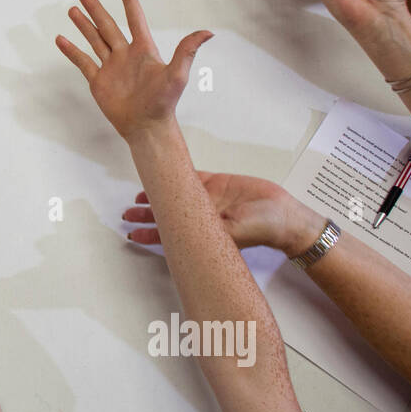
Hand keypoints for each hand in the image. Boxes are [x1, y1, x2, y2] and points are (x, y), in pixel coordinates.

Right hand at [55, 0, 211, 140]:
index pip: (134, 20)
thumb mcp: (177, 74)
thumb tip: (208, 32)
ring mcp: (111, 68)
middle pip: (108, 26)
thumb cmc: (164, 102)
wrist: (146, 127)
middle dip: (96, 9)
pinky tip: (61, 39)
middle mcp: (125, 55)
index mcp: (143, 50)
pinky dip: (71, 51)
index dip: (129, 2)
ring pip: (94, 41)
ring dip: (83, 25)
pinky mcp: (99, 81)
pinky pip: (83, 62)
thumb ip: (187, 50)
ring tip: (73, 10)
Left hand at [125, 172, 322, 255]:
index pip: (169, 236)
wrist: (283, 213)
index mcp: (202, 233)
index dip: (149, 234)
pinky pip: (191, 177)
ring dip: (156, 196)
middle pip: (166, 215)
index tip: (132, 235)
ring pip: (174, 195)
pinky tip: (161, 176)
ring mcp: (208, 199)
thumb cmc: (262, 229)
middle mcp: (201, 217)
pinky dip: (176, 175)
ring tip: (138, 198)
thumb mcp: (232, 234)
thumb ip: (209, 230)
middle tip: (127, 214)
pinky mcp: (217, 184)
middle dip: (145, 215)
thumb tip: (181, 230)